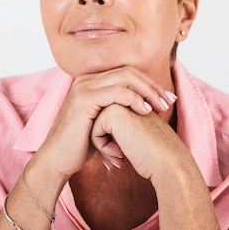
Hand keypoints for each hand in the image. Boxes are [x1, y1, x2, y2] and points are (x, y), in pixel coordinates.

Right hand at [34, 66, 175, 179]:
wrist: (59, 158)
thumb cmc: (82, 144)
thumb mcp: (104, 123)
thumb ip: (119, 110)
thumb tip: (146, 108)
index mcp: (91, 81)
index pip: (127, 73)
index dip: (150, 83)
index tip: (168, 98)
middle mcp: (87, 79)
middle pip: (129, 72)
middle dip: (152, 86)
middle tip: (170, 101)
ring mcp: (84, 87)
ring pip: (125, 78)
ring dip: (148, 92)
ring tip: (161, 108)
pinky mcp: (84, 99)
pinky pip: (116, 92)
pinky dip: (135, 99)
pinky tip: (146, 112)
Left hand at [91, 103, 186, 180]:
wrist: (168, 163)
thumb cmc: (152, 155)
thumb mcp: (133, 137)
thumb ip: (116, 129)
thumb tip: (94, 133)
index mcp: (133, 100)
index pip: (106, 122)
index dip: (110, 141)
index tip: (123, 154)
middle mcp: (127, 97)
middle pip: (98, 122)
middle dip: (104, 143)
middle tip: (119, 157)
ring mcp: (120, 102)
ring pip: (94, 126)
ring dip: (103, 146)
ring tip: (119, 157)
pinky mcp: (113, 112)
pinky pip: (94, 132)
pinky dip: (103, 148)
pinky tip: (120, 154)